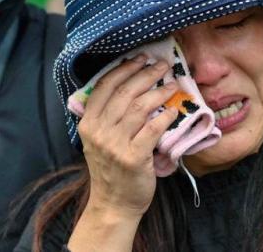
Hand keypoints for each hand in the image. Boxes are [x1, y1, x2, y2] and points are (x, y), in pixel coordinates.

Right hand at [76, 54, 178, 219]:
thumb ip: (107, 116)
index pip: (104, 86)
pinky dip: (165, 116)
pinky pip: (153, 129)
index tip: (140, 59)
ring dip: (159, 92)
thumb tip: (131, 85)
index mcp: (88, 123)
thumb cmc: (111, 169)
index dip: (124, 69)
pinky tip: (173, 110)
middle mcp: (99, 131)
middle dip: (146, 74)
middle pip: (125, 93)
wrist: (114, 204)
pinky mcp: (134, 158)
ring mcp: (115, 145)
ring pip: (140, 107)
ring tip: (172, 84)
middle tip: (162, 65)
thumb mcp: (98, 140)